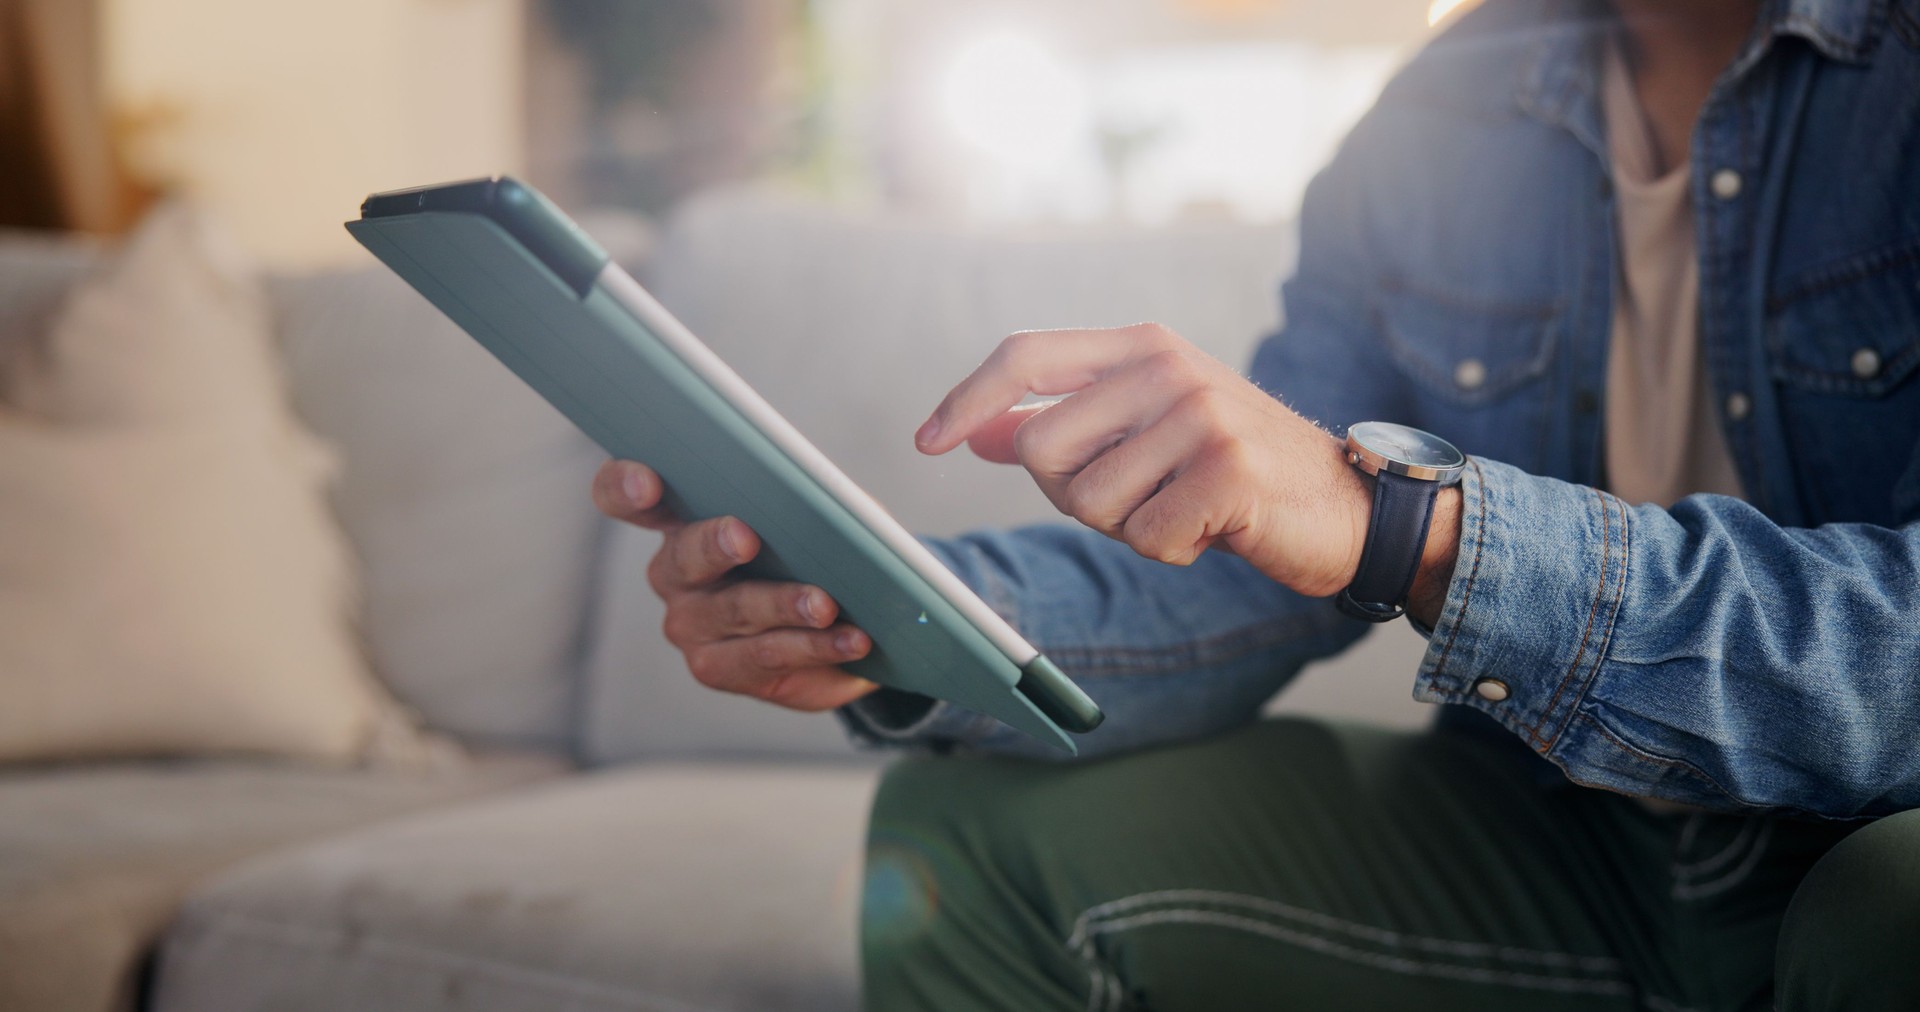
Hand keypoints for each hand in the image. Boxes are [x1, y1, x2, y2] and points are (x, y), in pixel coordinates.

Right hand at [590, 460, 879, 710]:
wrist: (844, 627)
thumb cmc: (818, 553)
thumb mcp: (816, 518)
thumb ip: (808, 501)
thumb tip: (826, 498)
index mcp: (681, 517)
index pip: (625, 496)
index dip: (626, 486)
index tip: (648, 483)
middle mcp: (674, 572)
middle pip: (684, 555)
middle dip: (715, 544)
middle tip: (747, 537)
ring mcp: (690, 624)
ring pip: (734, 610)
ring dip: (784, 604)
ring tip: (825, 604)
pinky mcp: (716, 669)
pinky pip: (766, 655)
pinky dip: (815, 646)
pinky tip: (852, 640)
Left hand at [915, 323, 1459, 612]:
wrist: (1347, 506)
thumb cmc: (1232, 471)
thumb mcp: (1146, 430)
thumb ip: (1067, 424)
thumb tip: (978, 431)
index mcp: (1142, 346)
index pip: (1025, 355)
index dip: (966, 400)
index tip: (927, 443)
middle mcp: (1168, 366)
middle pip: (1040, 446)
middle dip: (1072, 493)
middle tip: (1137, 496)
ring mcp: (1201, 413)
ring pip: (1088, 499)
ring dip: (1126, 527)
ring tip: (1181, 507)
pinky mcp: (1227, 469)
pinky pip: (1145, 536)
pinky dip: (1169, 550)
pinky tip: (1212, 530)